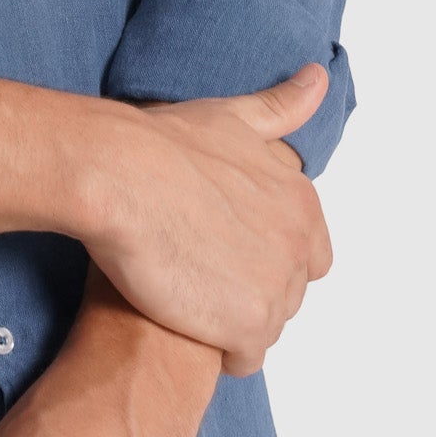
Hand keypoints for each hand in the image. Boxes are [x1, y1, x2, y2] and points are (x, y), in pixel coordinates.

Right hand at [83, 65, 332, 376]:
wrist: (117, 174)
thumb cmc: (161, 142)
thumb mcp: (230, 117)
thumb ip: (280, 107)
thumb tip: (318, 78)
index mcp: (302, 203)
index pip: (307, 252)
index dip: (261, 251)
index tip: (220, 240)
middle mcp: (301, 247)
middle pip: (285, 291)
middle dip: (247, 285)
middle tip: (195, 262)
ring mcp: (279, 290)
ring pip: (265, 325)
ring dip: (230, 316)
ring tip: (183, 288)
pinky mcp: (249, 327)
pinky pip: (245, 358)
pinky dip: (219, 348)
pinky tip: (184, 318)